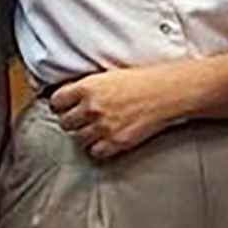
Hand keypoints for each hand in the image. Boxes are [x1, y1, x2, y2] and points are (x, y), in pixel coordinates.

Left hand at [46, 66, 192, 162]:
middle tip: (85, 119)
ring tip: (99, 129)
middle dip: (74, 121)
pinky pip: (96, 152)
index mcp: (87, 87)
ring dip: (87, 135)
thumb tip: (72, 97)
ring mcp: (104, 126)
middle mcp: (92, 107)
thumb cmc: (145, 80)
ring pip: (79, 139)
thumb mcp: (110, 76)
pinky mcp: (117, 141)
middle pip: (65, 123)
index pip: (56, 102)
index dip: (61, 105)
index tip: (66, 107)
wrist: (170, 92)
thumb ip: (88, 87)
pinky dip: (100, 148)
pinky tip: (108, 139)